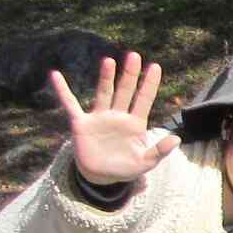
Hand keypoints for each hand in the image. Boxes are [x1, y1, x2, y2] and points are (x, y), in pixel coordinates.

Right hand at [53, 52, 177, 184]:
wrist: (100, 177)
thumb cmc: (125, 168)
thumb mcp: (145, 162)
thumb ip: (160, 151)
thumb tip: (177, 139)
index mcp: (135, 123)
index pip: (144, 99)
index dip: (149, 84)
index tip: (155, 66)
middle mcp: (117, 116)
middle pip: (125, 91)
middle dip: (129, 74)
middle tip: (134, 55)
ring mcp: (99, 117)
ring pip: (104, 93)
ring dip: (106, 78)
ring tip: (109, 61)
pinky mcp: (81, 123)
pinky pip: (70, 104)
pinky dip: (63, 91)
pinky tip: (56, 75)